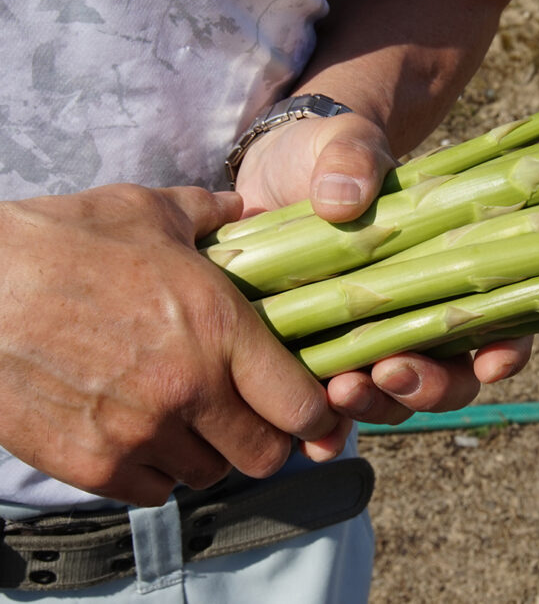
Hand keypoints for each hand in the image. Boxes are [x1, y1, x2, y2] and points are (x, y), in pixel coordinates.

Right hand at [0, 185, 342, 505]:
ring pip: (209, 474)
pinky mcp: (92, 464)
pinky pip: (153, 491)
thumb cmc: (61, 242)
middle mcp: (191, 388)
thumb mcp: (146, 212)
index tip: (310, 411)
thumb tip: (244, 207)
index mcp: (220, 328)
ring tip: (188, 420)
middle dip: (266, 441)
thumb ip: (210, 213)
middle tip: (249, 419)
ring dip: (208, 453)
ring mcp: (140, 432)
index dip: (316, 415)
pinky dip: (156, 472)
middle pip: (265, 455)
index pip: (302, 405)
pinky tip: (141, 435)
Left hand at [234, 112, 531, 429]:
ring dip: (377, 407)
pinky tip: (308, 440)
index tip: (490, 362)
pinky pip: (336, 406)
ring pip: (398, 400)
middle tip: (389, 373)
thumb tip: (341, 200)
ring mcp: (374, 343)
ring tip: (339, 391)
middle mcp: (423, 318)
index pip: (502, 322)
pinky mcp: (323, 359)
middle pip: (453, 379)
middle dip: (429, 388)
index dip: (507, 351)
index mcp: (453, 270)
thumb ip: (352, 159)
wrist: (274, 174)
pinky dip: (328, 428)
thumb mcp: (346, 143)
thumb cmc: (329, 156)